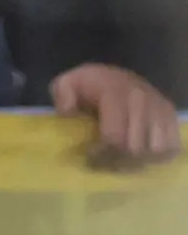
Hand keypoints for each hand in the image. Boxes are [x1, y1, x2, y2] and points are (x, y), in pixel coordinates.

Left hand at [53, 62, 180, 165]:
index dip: (101, 154)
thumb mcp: (67, 82)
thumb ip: (62, 95)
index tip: (89, 155)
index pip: (114, 137)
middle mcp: (143, 101)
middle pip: (135, 149)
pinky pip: (172, 147)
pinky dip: (157, 156)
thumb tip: (67, 113)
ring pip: (155, 151)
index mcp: (115, 93)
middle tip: (104, 161)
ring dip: (138, 160)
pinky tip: (141, 154)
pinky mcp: (172, 116)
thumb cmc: (89, 84)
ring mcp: (160, 109)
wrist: (115, 74)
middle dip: (116, 160)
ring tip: (122, 158)